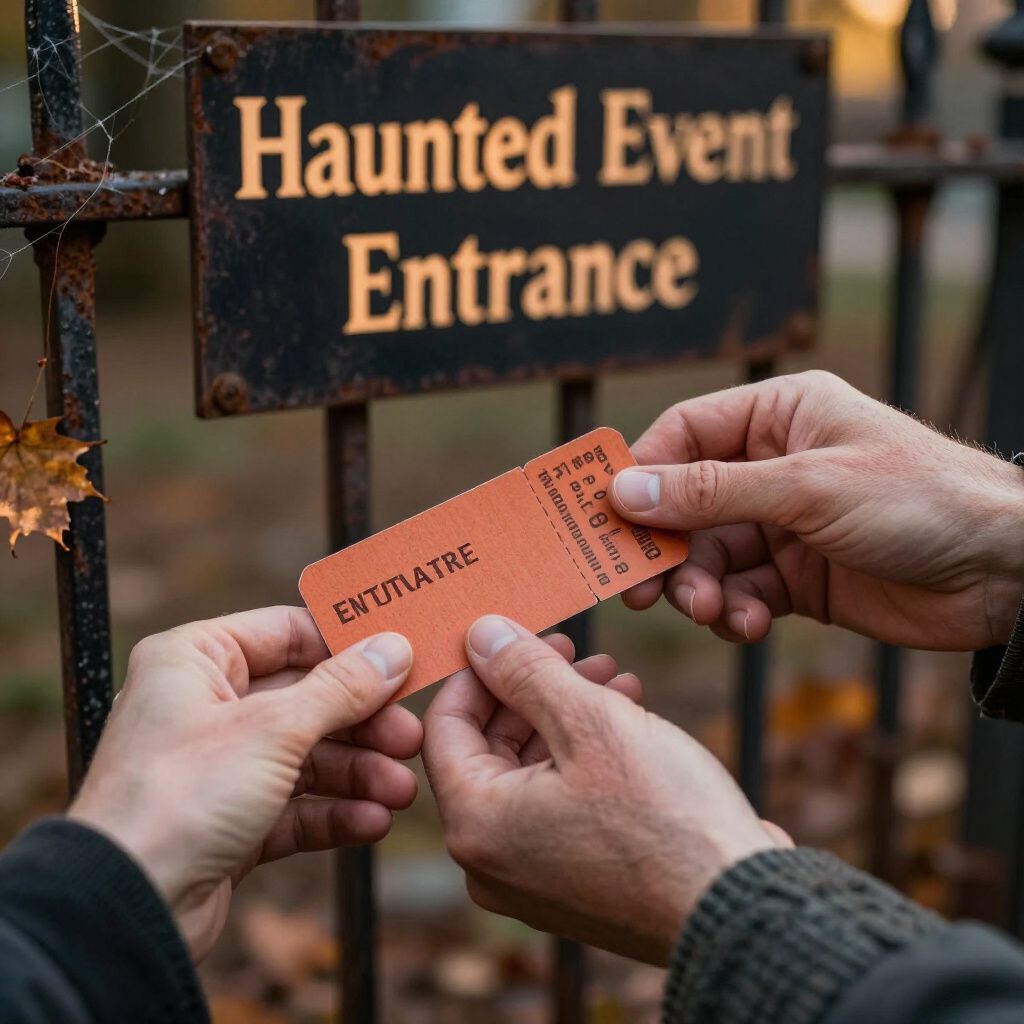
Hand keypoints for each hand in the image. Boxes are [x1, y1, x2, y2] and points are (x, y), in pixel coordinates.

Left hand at [68, 606, 420, 959]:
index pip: (287, 632)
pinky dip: (334, 811)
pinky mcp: (228, 821)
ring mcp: (216, 765)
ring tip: (401, 791)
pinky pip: (293, 804)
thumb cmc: (180, 797)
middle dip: (363, 723)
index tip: (401, 660)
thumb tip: (393, 649)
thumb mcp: (274, 729)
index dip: (346, 646)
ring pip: (306, 755)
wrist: (127, 909)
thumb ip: (341, 688)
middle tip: (410, 738)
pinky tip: (372, 821)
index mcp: (196, 659)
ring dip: (358, 772)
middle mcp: (204, 705)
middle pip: (306, 698)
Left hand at [423, 615, 784, 965]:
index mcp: (476, 824)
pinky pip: (559, 806)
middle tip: (579, 652)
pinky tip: (630, 722)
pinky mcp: (574, 887)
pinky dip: (584, 760)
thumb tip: (481, 633)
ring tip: (617, 679)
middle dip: (534, 690)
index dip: (480, 672)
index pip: (444, 726)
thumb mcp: (590, 720)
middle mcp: (490, 862)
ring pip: (530, 773)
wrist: (740, 911)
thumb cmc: (664, 817)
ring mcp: (532, 882)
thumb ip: (525, 671)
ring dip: (567, 717)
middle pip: (489, 749)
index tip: (518, 637)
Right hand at [611, 370, 1023, 649]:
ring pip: (709, 555)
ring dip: (700, 587)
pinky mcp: (797, 577)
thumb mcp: (806, 487)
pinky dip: (734, 611)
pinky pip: (741, 592)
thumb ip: (710, 493)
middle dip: (666, 547)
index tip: (605, 516)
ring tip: (709, 611)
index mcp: (779, 415)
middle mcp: (774, 465)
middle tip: (639, 587)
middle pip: (686, 503)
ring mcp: (784, 524)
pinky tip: (746, 624)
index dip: (640, 474)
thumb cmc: (920, 498)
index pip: (683, 436)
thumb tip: (624, 492)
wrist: (1006, 573)